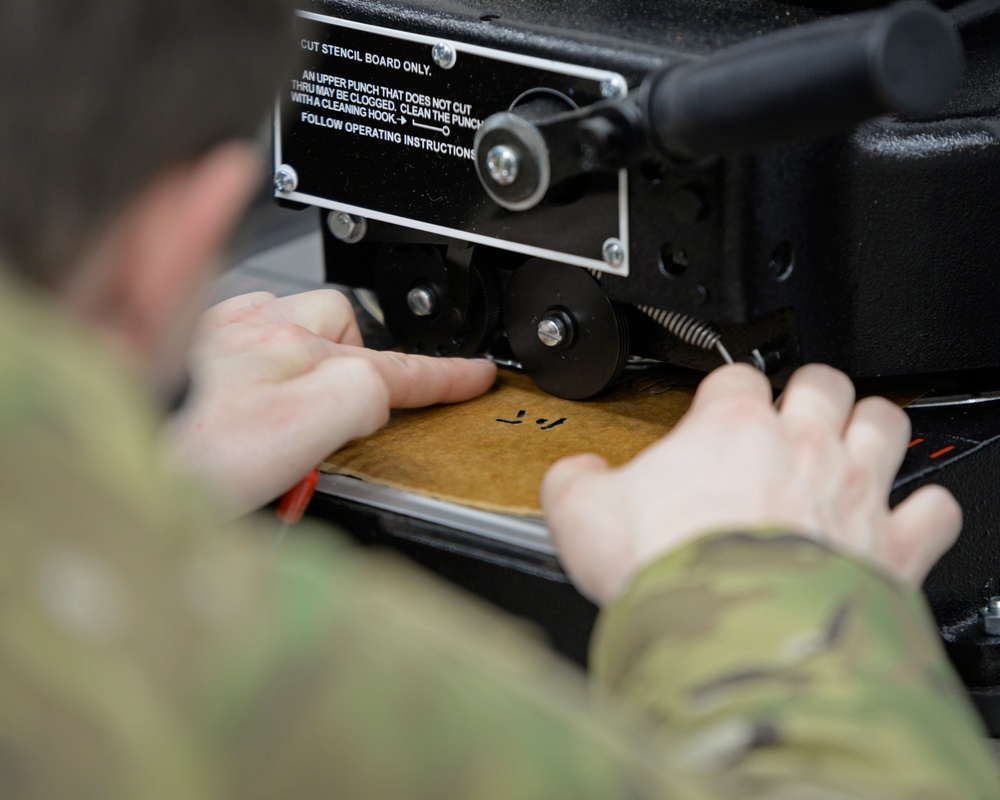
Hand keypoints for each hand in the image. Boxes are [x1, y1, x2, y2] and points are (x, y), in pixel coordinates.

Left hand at [162, 290, 496, 516]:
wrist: (106, 459)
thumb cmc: (179, 458)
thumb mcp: (294, 437)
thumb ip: (356, 400)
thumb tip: (374, 392)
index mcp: (291, 348)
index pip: (392, 364)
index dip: (444, 375)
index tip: (478, 376)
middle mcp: (258, 328)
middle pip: (344, 329)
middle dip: (352, 367)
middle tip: (330, 420)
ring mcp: (225, 332)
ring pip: (296, 328)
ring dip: (304, 365)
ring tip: (274, 422)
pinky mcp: (197, 344)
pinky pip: (253, 333)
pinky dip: (264, 362)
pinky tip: (241, 403)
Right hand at [542, 363, 960, 603]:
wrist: (733, 634)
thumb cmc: (669, 572)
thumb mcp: (581, 517)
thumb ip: (573, 483)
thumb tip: (572, 475)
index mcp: (729, 430)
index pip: (734, 378)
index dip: (725, 390)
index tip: (718, 409)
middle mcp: (800, 447)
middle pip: (821, 382)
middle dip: (808, 392)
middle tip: (791, 416)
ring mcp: (853, 491)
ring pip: (885, 422)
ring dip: (870, 428)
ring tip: (850, 444)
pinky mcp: (893, 547)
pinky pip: (933, 510)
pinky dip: (923, 511)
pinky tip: (903, 519)